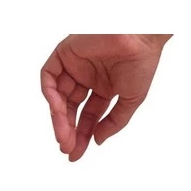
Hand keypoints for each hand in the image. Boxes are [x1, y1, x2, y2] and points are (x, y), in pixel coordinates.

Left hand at [41, 34, 171, 160]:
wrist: (140, 36)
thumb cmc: (142, 63)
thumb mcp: (131, 100)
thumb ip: (114, 122)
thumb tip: (97, 140)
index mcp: (104, 87)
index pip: (88, 116)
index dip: (83, 135)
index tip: (76, 153)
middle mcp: (87, 77)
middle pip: (70, 110)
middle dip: (69, 130)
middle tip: (68, 149)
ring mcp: (74, 66)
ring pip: (58, 97)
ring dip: (58, 118)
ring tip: (64, 136)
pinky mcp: (64, 53)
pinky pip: (49, 77)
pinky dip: (50, 95)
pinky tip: (57, 111)